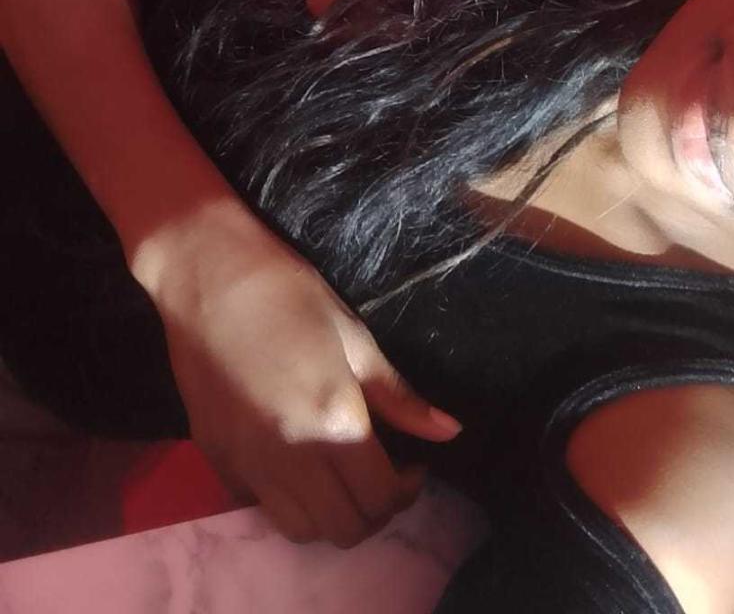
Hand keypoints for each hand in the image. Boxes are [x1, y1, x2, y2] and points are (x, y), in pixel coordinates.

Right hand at [145, 206, 462, 546]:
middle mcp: (290, 457)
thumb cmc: (289, 294)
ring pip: (301, 530)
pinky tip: (296, 462)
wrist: (209, 276)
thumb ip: (399, 396)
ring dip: (330, 514)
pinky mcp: (216, 461)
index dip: (407, 490)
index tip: (412, 464)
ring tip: (340, 475)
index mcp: (334, 421)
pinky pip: (260, 507)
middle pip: (344, 528)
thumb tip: (450, 432)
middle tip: (382, 473)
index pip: (381, 496)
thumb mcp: (354, 337)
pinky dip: (286, 500)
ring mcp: (247, 464)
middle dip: (374, 510)